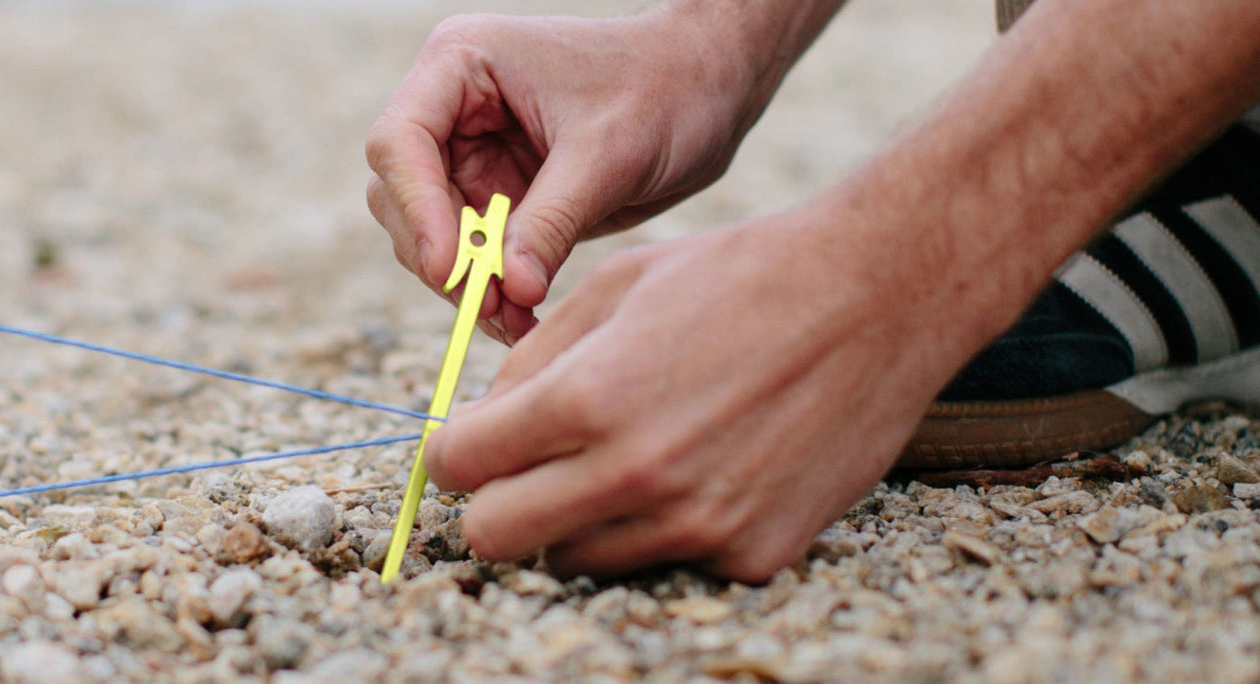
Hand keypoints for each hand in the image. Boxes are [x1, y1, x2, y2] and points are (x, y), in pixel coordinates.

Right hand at [366, 6, 803, 343]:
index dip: (416, 209)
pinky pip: (473, 256)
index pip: (400, 142)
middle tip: (490, 308)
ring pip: (430, 235)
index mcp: (462, 64)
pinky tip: (524, 319)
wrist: (711, 89)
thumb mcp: (608, 155)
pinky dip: (491, 291)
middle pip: (401, 196)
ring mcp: (470, 155)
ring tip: (515, 321)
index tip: (450, 272)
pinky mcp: (498, 196)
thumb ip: (551, 222)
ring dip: (464, 285)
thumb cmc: (665, 88)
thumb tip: (510, 292)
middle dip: (441, 258)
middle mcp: (452, 107)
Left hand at [421, 202, 989, 581]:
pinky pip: (664, 562)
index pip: (458, 465)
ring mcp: (696, 525)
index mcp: (587, 398)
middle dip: (494, 503)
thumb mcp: (617, 285)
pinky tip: (702, 467)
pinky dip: (662, 528)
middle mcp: (635, 474)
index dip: (453, 452)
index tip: (469, 446)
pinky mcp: (751, 554)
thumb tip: (476, 421)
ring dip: (577, 520)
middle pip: (496, 537)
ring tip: (627, 455)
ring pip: (574, 561)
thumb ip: (530, 361)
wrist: (879, 296)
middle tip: (523, 471)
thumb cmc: (741, 276)